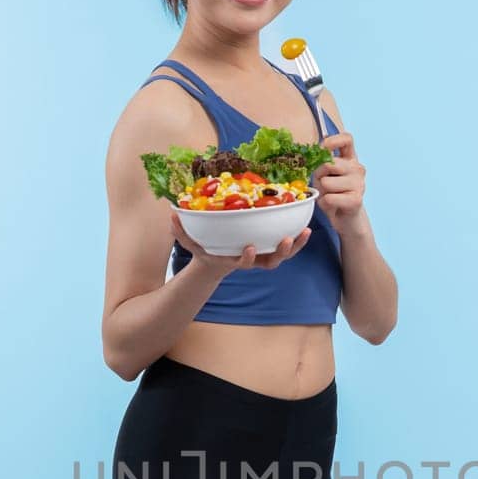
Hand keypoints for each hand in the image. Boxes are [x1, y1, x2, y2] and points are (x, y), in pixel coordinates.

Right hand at [170, 211, 312, 276]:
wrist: (216, 259)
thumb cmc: (205, 249)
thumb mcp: (190, 243)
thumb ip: (181, 232)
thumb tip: (172, 215)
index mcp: (235, 259)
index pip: (244, 262)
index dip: (248, 258)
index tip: (250, 248)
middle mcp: (253, 260)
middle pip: (271, 261)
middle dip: (281, 252)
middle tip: (285, 240)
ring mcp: (264, 255)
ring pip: (284, 254)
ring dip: (295, 245)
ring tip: (305, 231)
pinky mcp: (271, 247)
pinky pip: (287, 244)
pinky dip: (297, 238)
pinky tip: (305, 225)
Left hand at [311, 132, 366, 235]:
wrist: (347, 220)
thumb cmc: (334, 195)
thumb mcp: (326, 176)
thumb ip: (322, 163)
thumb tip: (310, 154)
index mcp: (351, 159)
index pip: (346, 139)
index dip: (332, 140)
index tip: (321, 149)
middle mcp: (357, 169)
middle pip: (328, 164)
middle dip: (318, 175)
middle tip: (322, 185)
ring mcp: (359, 184)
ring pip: (326, 183)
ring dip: (321, 192)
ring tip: (328, 197)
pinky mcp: (356, 200)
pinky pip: (329, 198)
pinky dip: (324, 204)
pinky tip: (331, 206)